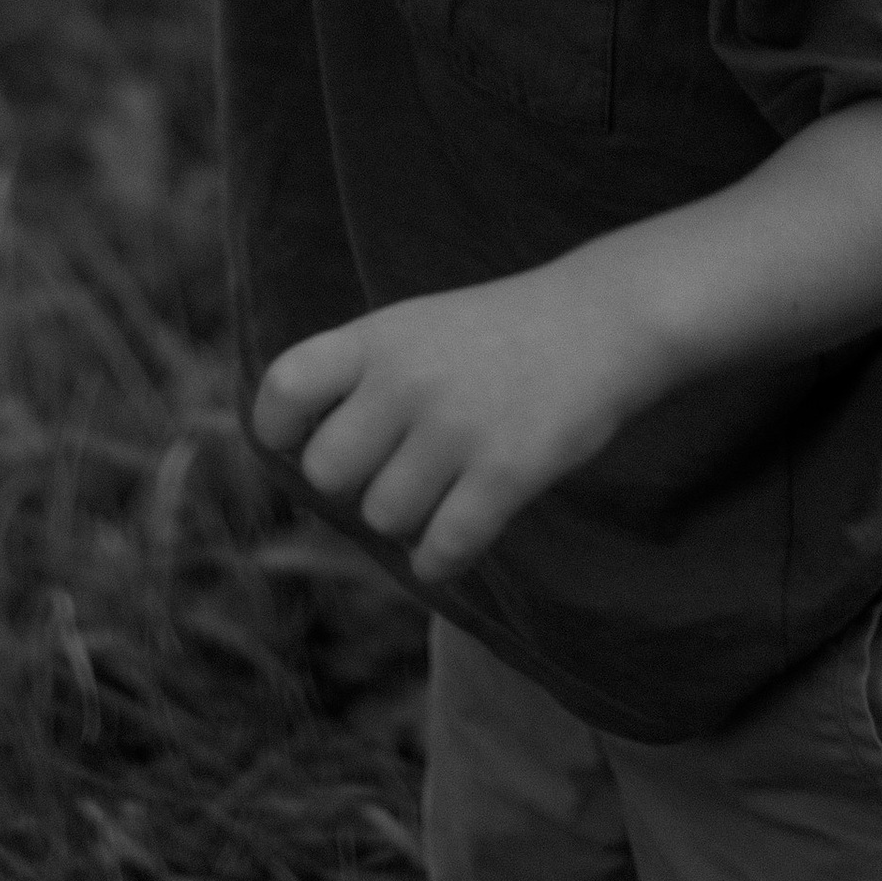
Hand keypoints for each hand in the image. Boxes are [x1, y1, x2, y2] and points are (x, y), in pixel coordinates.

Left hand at [252, 262, 652, 583]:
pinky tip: (453, 539)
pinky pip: (442, 550)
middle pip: (326, 472)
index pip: (283, 388)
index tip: (306, 441)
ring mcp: (457, 427)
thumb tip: (300, 459)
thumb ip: (356, 378)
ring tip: (438, 492)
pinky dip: (439, 560)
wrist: (601, 320)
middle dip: (354, 483)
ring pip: (382, 517)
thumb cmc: (494, 334)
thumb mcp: (413, 327)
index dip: (280, 429)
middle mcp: (407, 379)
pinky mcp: (506, 473)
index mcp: (378, 337)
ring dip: (405, 520)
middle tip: (392, 469)